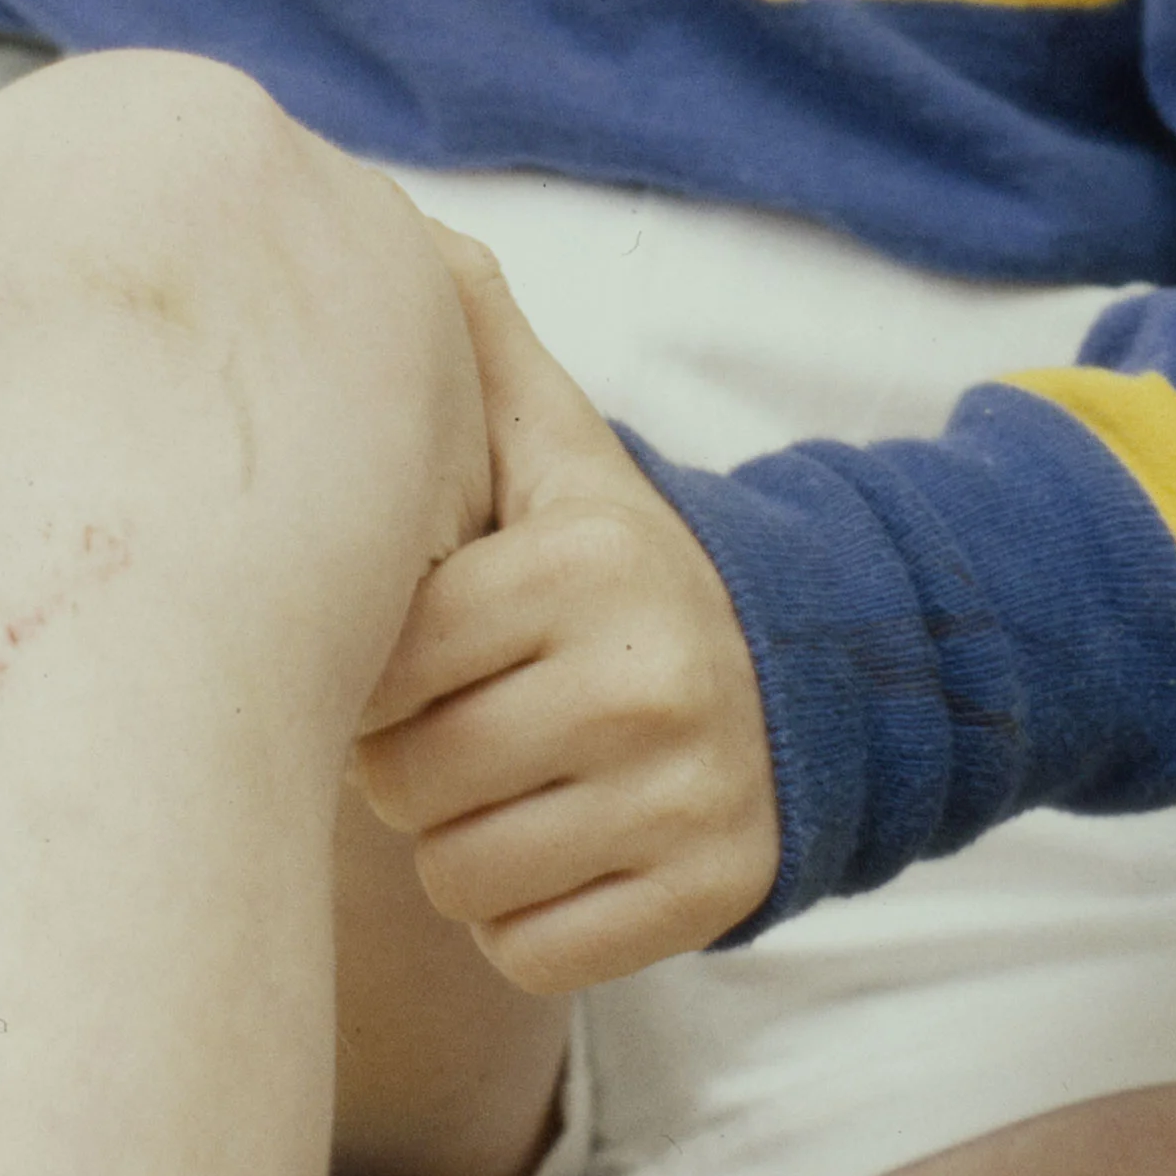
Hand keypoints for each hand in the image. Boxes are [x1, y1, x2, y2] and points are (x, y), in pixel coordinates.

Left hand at [343, 235, 778, 996]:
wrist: (798, 686)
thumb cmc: (610, 574)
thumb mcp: (559, 454)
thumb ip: (478, 346)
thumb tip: (399, 222)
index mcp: (585, 561)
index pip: (384, 658)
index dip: (376, 670)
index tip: (419, 653)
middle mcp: (645, 677)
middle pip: (408, 779)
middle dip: (411, 764)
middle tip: (464, 724)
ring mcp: (684, 798)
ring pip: (459, 874)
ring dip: (463, 844)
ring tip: (513, 783)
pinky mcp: (708, 901)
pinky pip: (528, 953)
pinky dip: (525, 920)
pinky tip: (562, 850)